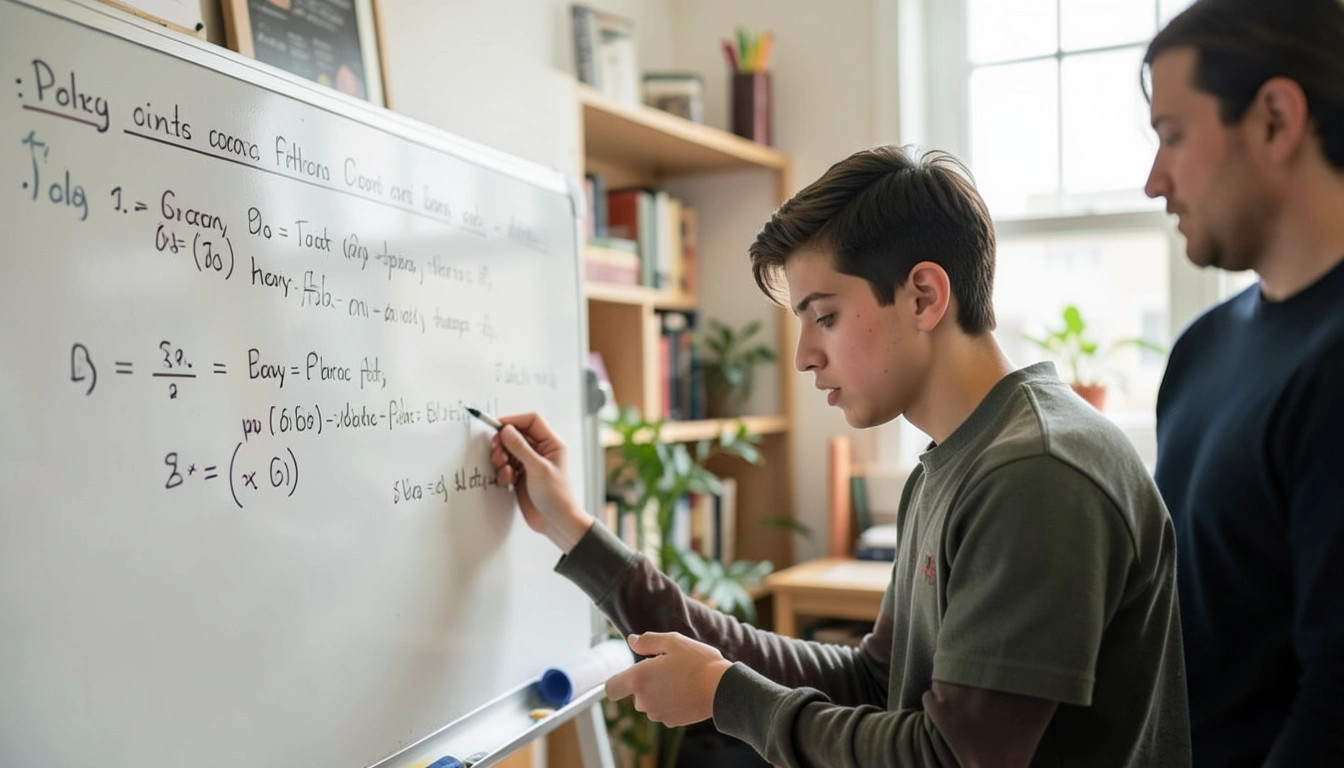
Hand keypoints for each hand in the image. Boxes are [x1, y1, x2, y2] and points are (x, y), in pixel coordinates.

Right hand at [487, 412, 592, 551]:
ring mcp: (530, 464)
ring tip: (505, 470)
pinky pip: (506, 466)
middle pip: (516, 435)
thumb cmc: (557, 496)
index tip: (498, 427)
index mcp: (552, 444)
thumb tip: (506, 430)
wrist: (556, 522)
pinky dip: (503, 471)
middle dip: (504, 442)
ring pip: (508, 451)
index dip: (513, 421)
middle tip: (498, 452)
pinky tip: (508, 480)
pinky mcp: (521, 476)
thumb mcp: (538, 469)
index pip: (531, 421)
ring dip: (502, 458)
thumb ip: (520, 448)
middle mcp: (541, 451)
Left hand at [604, 632, 731, 726]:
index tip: (627, 675)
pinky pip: (664, 710)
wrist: (722, 689)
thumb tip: (632, 640)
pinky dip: (670, 703)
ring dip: (658, 693)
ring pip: (650, 703)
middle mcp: (644, 700)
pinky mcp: (671, 722)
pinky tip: (686, 692)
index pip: (610, 688)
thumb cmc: (698, 662)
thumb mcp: (673, 641)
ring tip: (680, 679)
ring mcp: (657, 714)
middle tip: (667, 668)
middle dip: (646, 682)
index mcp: (638, 679)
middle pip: (634, 694)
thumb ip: (647, 641)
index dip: (616, 681)